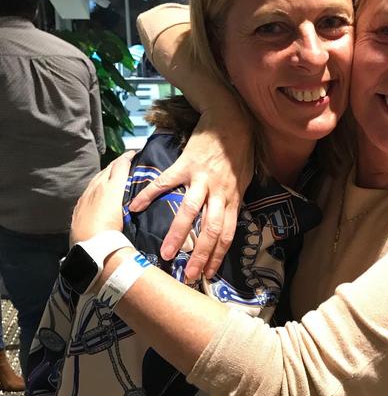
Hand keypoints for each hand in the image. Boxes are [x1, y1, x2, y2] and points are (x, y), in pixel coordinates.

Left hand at [71, 152, 133, 243]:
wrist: (91, 248)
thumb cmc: (115, 233)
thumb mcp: (132, 218)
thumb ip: (139, 206)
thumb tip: (155, 211)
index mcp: (111, 187)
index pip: (120, 165)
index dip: (127, 157)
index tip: (133, 153)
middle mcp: (97, 187)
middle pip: (107, 169)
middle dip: (117, 163)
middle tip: (126, 162)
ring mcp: (86, 196)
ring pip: (97, 178)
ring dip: (106, 173)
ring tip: (113, 174)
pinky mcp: (79, 206)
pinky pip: (89, 189)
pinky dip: (96, 185)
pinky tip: (98, 190)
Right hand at [128, 109, 253, 279]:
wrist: (229, 120)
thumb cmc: (239, 151)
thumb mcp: (245, 179)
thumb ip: (234, 201)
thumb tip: (229, 222)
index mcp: (233, 198)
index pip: (227, 234)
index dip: (217, 255)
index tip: (208, 274)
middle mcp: (218, 192)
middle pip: (210, 229)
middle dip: (200, 255)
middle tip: (188, 275)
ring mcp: (201, 179)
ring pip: (189, 211)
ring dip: (177, 234)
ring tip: (165, 253)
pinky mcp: (184, 165)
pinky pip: (164, 183)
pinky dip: (149, 195)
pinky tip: (134, 207)